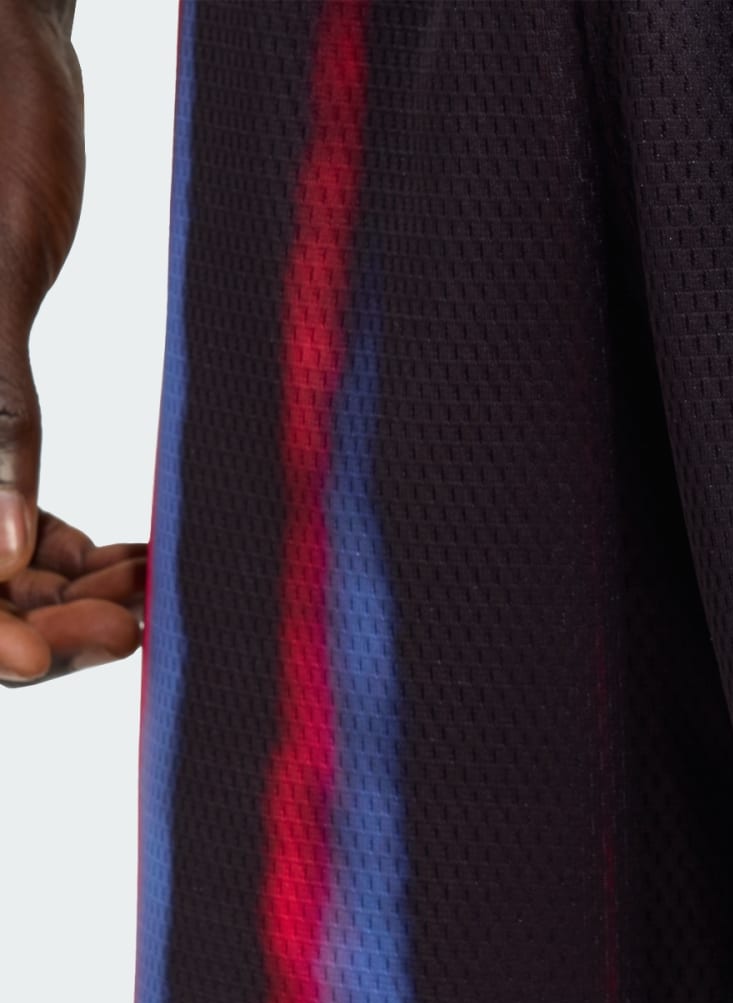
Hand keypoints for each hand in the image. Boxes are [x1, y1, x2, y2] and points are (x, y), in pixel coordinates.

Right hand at [0, 0, 145, 687]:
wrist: (11, 61)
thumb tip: (1, 556)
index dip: (2, 631)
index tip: (79, 645)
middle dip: (45, 619)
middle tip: (138, 618)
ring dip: (71, 593)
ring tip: (150, 585)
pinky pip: (18, 518)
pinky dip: (75, 552)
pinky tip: (134, 557)